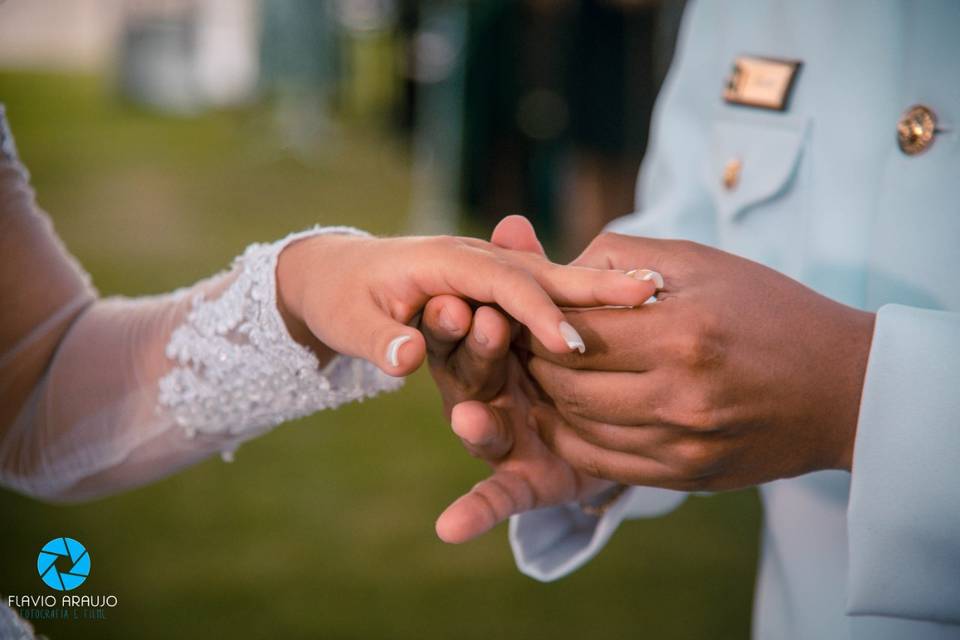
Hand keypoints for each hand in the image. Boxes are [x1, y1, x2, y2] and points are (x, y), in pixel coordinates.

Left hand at [274, 230, 651, 374]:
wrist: (334, 269)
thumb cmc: (337, 296)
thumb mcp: (345, 320)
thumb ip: (377, 340)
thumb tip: (407, 360)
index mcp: (438, 262)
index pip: (496, 285)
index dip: (534, 314)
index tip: (572, 345)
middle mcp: (471, 258)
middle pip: (540, 271)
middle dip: (593, 284)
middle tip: (651, 291)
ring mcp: (487, 267)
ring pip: (550, 276)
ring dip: (600, 283)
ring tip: (655, 289)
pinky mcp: (494, 283)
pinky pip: (543, 286)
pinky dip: (584, 290)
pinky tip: (629, 295)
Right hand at [422, 218, 645, 542]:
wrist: (610, 405)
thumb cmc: (556, 337)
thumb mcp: (531, 309)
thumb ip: (524, 274)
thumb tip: (516, 223)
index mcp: (492, 344)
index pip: (470, 325)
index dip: (461, 317)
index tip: (459, 301)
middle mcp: (491, 388)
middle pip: (472, 373)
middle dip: (478, 354)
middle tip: (484, 329)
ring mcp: (503, 435)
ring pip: (480, 430)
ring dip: (474, 427)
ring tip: (471, 421)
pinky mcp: (519, 479)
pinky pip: (495, 498)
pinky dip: (473, 513)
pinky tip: (450, 529)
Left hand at [526, 233, 875, 490]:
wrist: (841, 385)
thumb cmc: (768, 309)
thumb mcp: (700, 261)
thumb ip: (617, 259)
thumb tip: (550, 272)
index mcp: (681, 330)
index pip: (570, 331)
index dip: (533, 320)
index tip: (518, 309)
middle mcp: (679, 393)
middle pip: (564, 382)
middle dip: (530, 360)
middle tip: (517, 342)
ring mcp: (682, 442)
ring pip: (576, 426)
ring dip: (545, 400)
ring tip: (538, 374)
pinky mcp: (686, 475)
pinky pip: (600, 463)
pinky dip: (570, 438)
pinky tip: (563, 414)